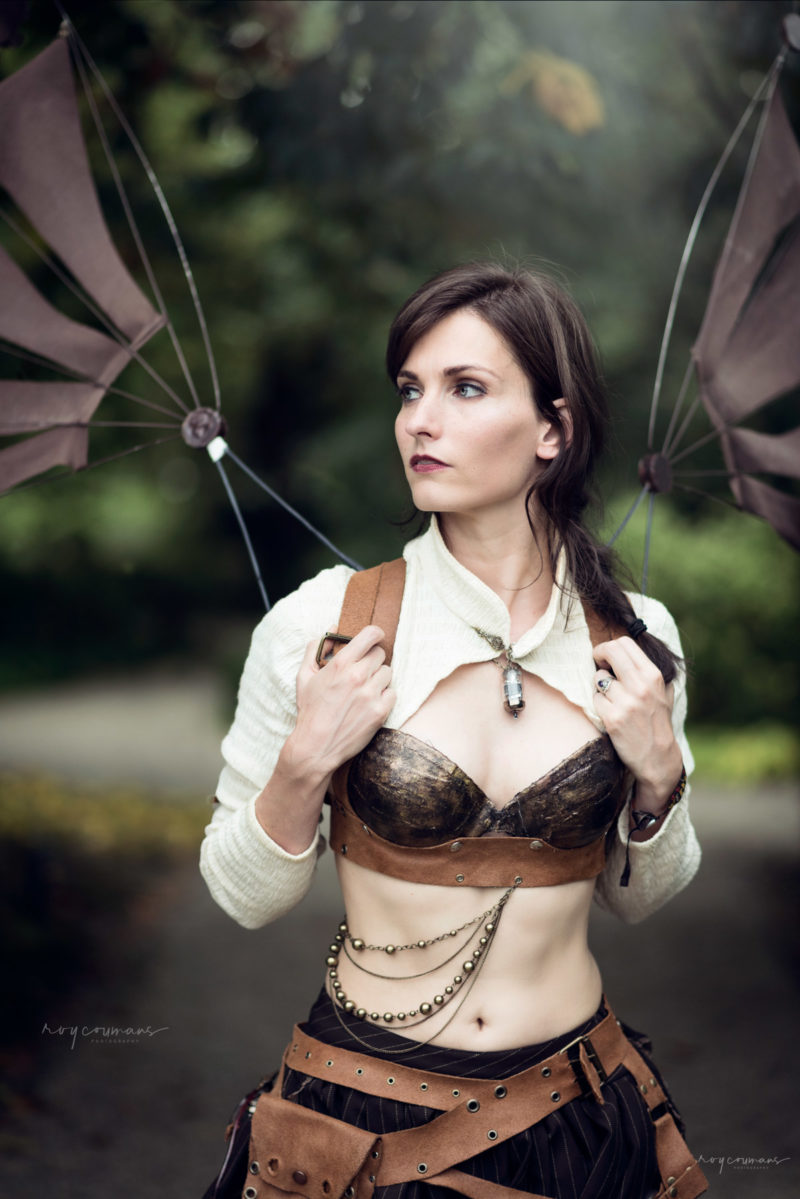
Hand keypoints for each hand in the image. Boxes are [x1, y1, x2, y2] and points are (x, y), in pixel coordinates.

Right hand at [288, 624, 394, 781]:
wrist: (316, 746)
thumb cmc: (310, 710)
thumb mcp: (305, 676)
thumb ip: (317, 648)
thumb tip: (332, 628)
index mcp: (341, 663)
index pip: (370, 634)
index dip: (375, 634)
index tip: (375, 637)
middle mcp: (358, 676)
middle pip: (381, 654)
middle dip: (373, 660)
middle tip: (363, 671)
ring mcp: (371, 694)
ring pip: (388, 673)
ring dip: (379, 678)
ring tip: (365, 689)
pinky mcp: (380, 711)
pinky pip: (393, 693)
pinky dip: (384, 696)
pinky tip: (370, 703)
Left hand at [592, 636, 682, 810]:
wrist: (657, 757)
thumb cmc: (657, 721)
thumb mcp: (662, 691)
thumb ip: (646, 671)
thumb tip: (624, 651)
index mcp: (653, 675)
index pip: (624, 643)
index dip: (609, 647)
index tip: (606, 658)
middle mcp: (641, 686)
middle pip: (610, 651)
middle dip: (598, 655)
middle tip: (598, 664)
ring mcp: (626, 702)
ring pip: (598, 678)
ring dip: (600, 687)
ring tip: (612, 699)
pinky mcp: (612, 718)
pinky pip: (595, 699)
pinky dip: (599, 704)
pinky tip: (610, 713)